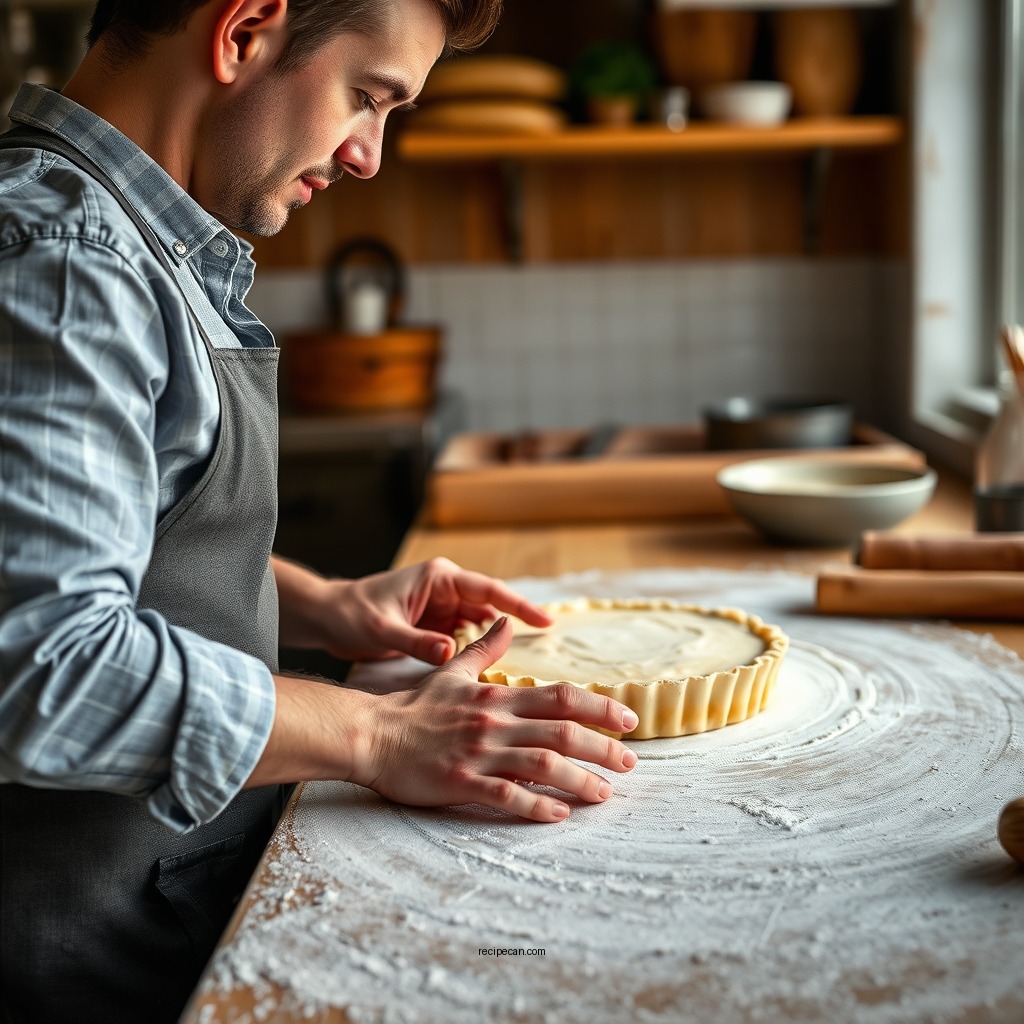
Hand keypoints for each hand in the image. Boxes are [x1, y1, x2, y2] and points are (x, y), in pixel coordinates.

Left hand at [316, 557, 552, 664]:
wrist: (328, 619)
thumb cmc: (351, 616)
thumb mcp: (383, 631)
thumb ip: (416, 642)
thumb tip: (449, 652)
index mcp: (438, 578)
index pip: (489, 590)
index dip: (519, 605)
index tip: (545, 621)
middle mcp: (445, 589)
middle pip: (491, 607)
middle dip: (514, 626)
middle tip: (543, 648)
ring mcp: (441, 607)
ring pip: (480, 624)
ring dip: (495, 642)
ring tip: (518, 666)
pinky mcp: (435, 624)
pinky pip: (465, 636)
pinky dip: (476, 651)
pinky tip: (487, 670)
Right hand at [352, 617, 639, 821]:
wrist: (372, 733)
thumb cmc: (416, 706)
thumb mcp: (453, 671)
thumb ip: (484, 649)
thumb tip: (506, 621)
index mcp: (498, 697)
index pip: (561, 697)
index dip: (600, 707)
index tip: (628, 720)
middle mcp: (495, 722)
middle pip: (562, 731)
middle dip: (603, 748)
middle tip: (630, 764)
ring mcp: (479, 753)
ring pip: (542, 764)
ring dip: (580, 780)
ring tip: (605, 794)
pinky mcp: (461, 782)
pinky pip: (506, 795)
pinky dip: (536, 805)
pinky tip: (559, 815)